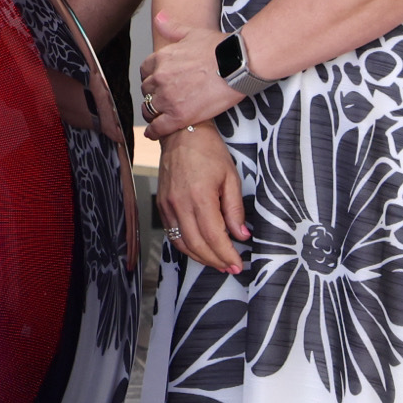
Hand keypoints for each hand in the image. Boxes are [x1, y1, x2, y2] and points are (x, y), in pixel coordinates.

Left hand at [142, 28, 235, 137]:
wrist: (238, 65)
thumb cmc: (220, 48)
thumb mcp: (193, 32)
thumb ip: (172, 27)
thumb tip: (159, 18)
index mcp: (161, 58)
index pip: (145, 70)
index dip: (151, 77)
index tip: (157, 82)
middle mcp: (161, 78)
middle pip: (146, 90)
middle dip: (153, 94)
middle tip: (162, 99)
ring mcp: (169, 98)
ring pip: (149, 109)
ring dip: (152, 112)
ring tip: (158, 116)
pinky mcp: (180, 116)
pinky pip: (158, 127)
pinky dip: (154, 132)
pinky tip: (154, 133)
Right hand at [156, 124, 248, 275]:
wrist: (181, 134)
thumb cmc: (208, 151)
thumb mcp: (230, 177)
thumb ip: (235, 209)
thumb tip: (241, 235)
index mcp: (199, 196)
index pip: (214, 236)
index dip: (227, 254)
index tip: (238, 264)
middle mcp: (180, 204)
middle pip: (197, 245)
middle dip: (216, 261)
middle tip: (231, 268)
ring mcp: (168, 205)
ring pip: (182, 243)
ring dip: (201, 257)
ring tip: (218, 263)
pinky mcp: (162, 205)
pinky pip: (172, 233)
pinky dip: (186, 246)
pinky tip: (199, 249)